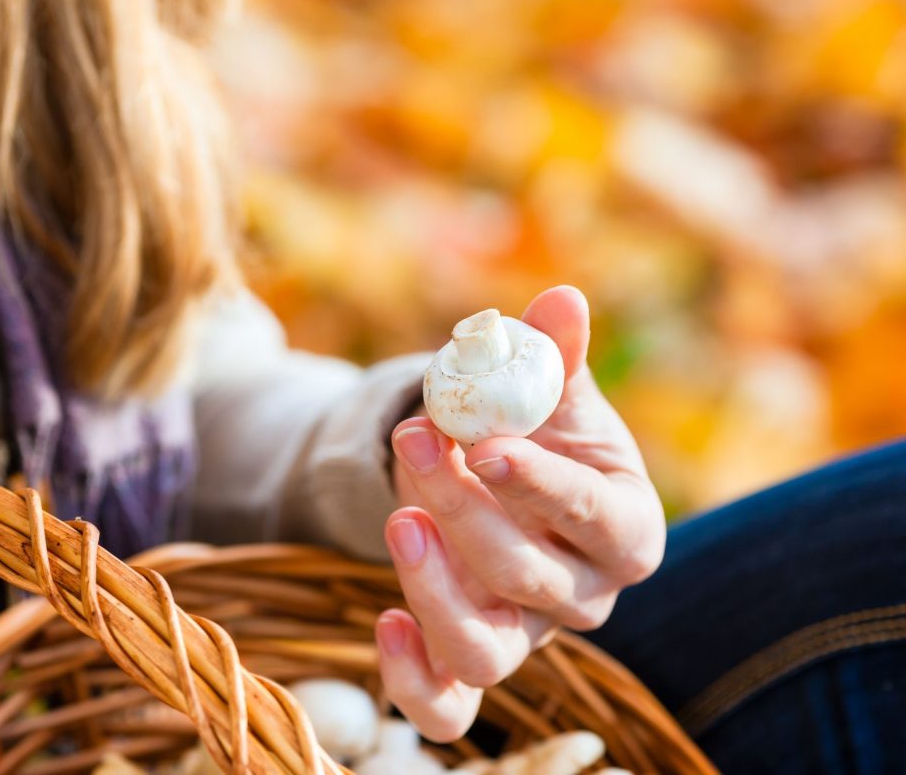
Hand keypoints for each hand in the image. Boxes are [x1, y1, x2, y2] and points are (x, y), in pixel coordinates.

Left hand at [377, 285, 664, 741]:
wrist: (495, 485)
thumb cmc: (536, 435)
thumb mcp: (547, 395)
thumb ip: (554, 355)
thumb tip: (560, 299)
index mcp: (625, 527)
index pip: (598, 520)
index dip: (546, 485)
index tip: (488, 443)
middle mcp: (582, 596)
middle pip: (530, 578)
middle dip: (466, 509)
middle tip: (418, 440)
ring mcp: (525, 637)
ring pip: (487, 654)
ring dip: (436, 592)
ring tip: (397, 517)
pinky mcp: (470, 662)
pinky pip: (447, 708)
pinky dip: (410, 680)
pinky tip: (382, 620)